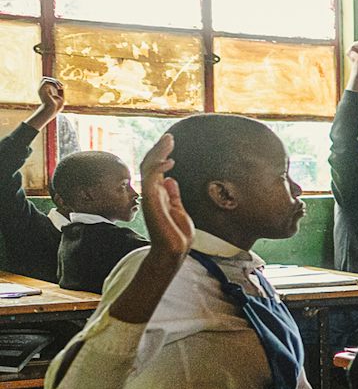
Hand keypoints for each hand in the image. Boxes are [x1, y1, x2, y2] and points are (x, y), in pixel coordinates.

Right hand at [27, 78, 63, 128]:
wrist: (51, 111)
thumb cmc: (55, 107)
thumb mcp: (60, 98)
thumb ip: (60, 92)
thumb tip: (62, 87)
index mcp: (45, 91)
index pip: (47, 82)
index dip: (55, 82)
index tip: (62, 87)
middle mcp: (42, 90)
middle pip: (45, 78)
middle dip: (54, 80)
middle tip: (61, 86)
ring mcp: (41, 90)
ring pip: (45, 79)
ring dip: (54, 81)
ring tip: (60, 86)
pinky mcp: (42, 90)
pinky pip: (46, 82)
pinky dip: (53, 83)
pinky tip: (58, 88)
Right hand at [138, 134, 193, 257]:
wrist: (174, 251)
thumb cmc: (176, 234)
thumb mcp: (179, 210)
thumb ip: (173, 195)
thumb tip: (171, 179)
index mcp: (158, 195)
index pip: (155, 169)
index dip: (161, 155)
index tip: (170, 143)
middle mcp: (151, 194)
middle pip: (149, 165)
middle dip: (159, 150)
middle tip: (169, 137)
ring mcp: (150, 198)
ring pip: (148, 169)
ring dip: (158, 153)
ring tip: (169, 142)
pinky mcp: (151, 202)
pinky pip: (151, 180)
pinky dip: (159, 168)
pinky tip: (170, 162)